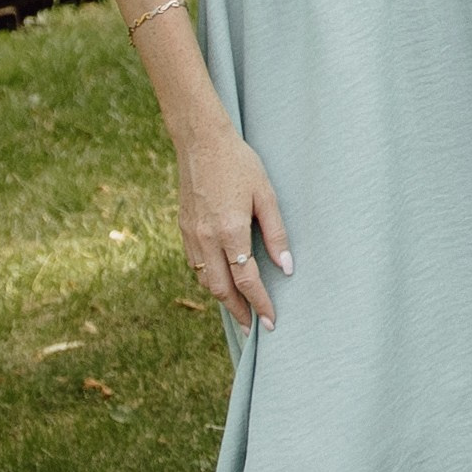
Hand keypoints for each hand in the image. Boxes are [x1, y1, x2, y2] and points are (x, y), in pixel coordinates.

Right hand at [177, 118, 290, 331]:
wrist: (201, 142)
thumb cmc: (239, 164)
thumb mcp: (266, 195)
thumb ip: (277, 233)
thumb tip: (287, 268)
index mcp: (230, 230)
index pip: (247, 280)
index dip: (260, 304)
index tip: (271, 322)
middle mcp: (206, 238)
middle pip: (221, 289)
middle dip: (238, 312)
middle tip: (254, 328)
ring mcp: (191, 235)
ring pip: (204, 280)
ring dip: (222, 299)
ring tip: (240, 310)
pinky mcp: (184, 228)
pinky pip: (195, 265)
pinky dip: (208, 280)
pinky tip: (221, 282)